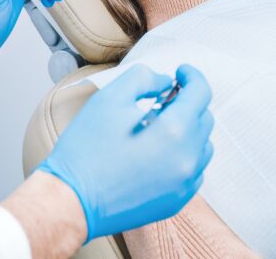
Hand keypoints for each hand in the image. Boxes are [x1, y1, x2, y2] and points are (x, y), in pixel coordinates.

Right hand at [37, 64, 214, 241]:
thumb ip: (145, 79)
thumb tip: (166, 83)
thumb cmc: (86, 150)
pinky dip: (183, 155)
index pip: (200, 93)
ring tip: (159, 126)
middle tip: (163, 98)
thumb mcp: (111, 98)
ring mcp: (184, 185)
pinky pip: (194, 171)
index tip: (180, 72)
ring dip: (188, 129)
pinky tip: (158, 151)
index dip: (191, 76)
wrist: (71, 201)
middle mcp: (187, 160)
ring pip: (203, 146)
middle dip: (187, 102)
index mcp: (175, 132)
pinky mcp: (176, 201)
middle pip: (204, 118)